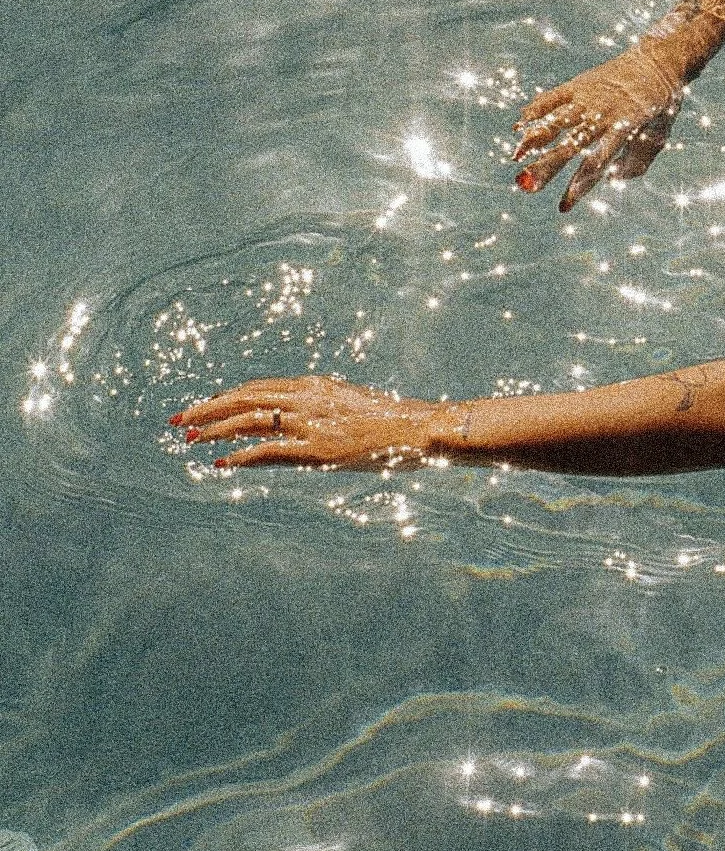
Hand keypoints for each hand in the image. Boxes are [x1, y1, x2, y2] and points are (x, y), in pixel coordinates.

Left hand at [169, 375, 439, 468]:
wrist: (418, 427)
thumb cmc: (393, 422)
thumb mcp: (352, 408)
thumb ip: (324, 411)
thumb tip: (305, 424)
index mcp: (314, 386)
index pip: (259, 388)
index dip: (228, 397)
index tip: (206, 406)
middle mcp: (306, 398)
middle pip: (244, 398)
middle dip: (209, 408)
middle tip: (180, 419)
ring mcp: (310, 422)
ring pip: (249, 420)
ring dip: (216, 430)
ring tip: (191, 439)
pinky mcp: (316, 448)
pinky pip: (268, 451)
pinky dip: (241, 457)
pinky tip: (221, 464)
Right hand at [513, 44, 683, 210]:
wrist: (660, 59)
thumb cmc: (661, 106)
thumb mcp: (658, 138)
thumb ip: (636, 164)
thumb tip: (610, 179)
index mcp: (624, 129)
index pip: (597, 164)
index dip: (579, 187)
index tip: (563, 207)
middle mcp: (602, 114)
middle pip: (570, 145)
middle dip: (546, 166)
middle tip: (526, 185)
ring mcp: (588, 98)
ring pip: (556, 121)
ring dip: (534, 140)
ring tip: (516, 158)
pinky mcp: (578, 84)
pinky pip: (552, 98)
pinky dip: (535, 111)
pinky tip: (517, 127)